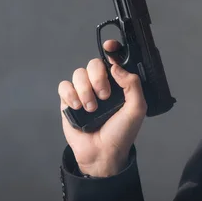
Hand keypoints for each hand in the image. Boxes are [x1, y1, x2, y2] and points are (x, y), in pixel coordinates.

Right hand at [59, 40, 147, 176]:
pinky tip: (77, 107)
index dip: (111, 49)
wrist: (102, 153)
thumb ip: (132, 84)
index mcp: (119, 83)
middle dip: (98, 77)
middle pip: (94, 63)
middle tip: (104, 95)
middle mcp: (101, 84)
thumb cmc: (122, 132)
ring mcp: (84, 91)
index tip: (109, 47)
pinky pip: (64, 86)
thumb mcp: (137, 108)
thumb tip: (116, 67)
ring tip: (92, 108)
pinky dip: (70, 94)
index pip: (114, 59)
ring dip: (85, 90)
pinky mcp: (69, 100)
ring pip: (78, 73)